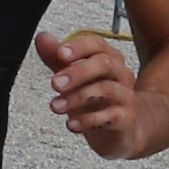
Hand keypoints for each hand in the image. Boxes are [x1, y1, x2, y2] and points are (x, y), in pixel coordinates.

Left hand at [37, 26, 149, 155]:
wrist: (119, 130)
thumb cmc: (95, 100)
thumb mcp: (72, 78)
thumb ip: (56, 59)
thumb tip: (41, 38)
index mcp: (109, 59)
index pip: (97, 44)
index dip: (79, 47)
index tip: (60, 53)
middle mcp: (120, 74)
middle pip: (105, 64)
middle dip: (78, 72)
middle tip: (55, 83)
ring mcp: (126, 96)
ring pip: (106, 90)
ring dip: (77, 97)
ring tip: (56, 106)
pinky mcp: (127, 119)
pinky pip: (111, 116)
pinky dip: (88, 120)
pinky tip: (72, 124)